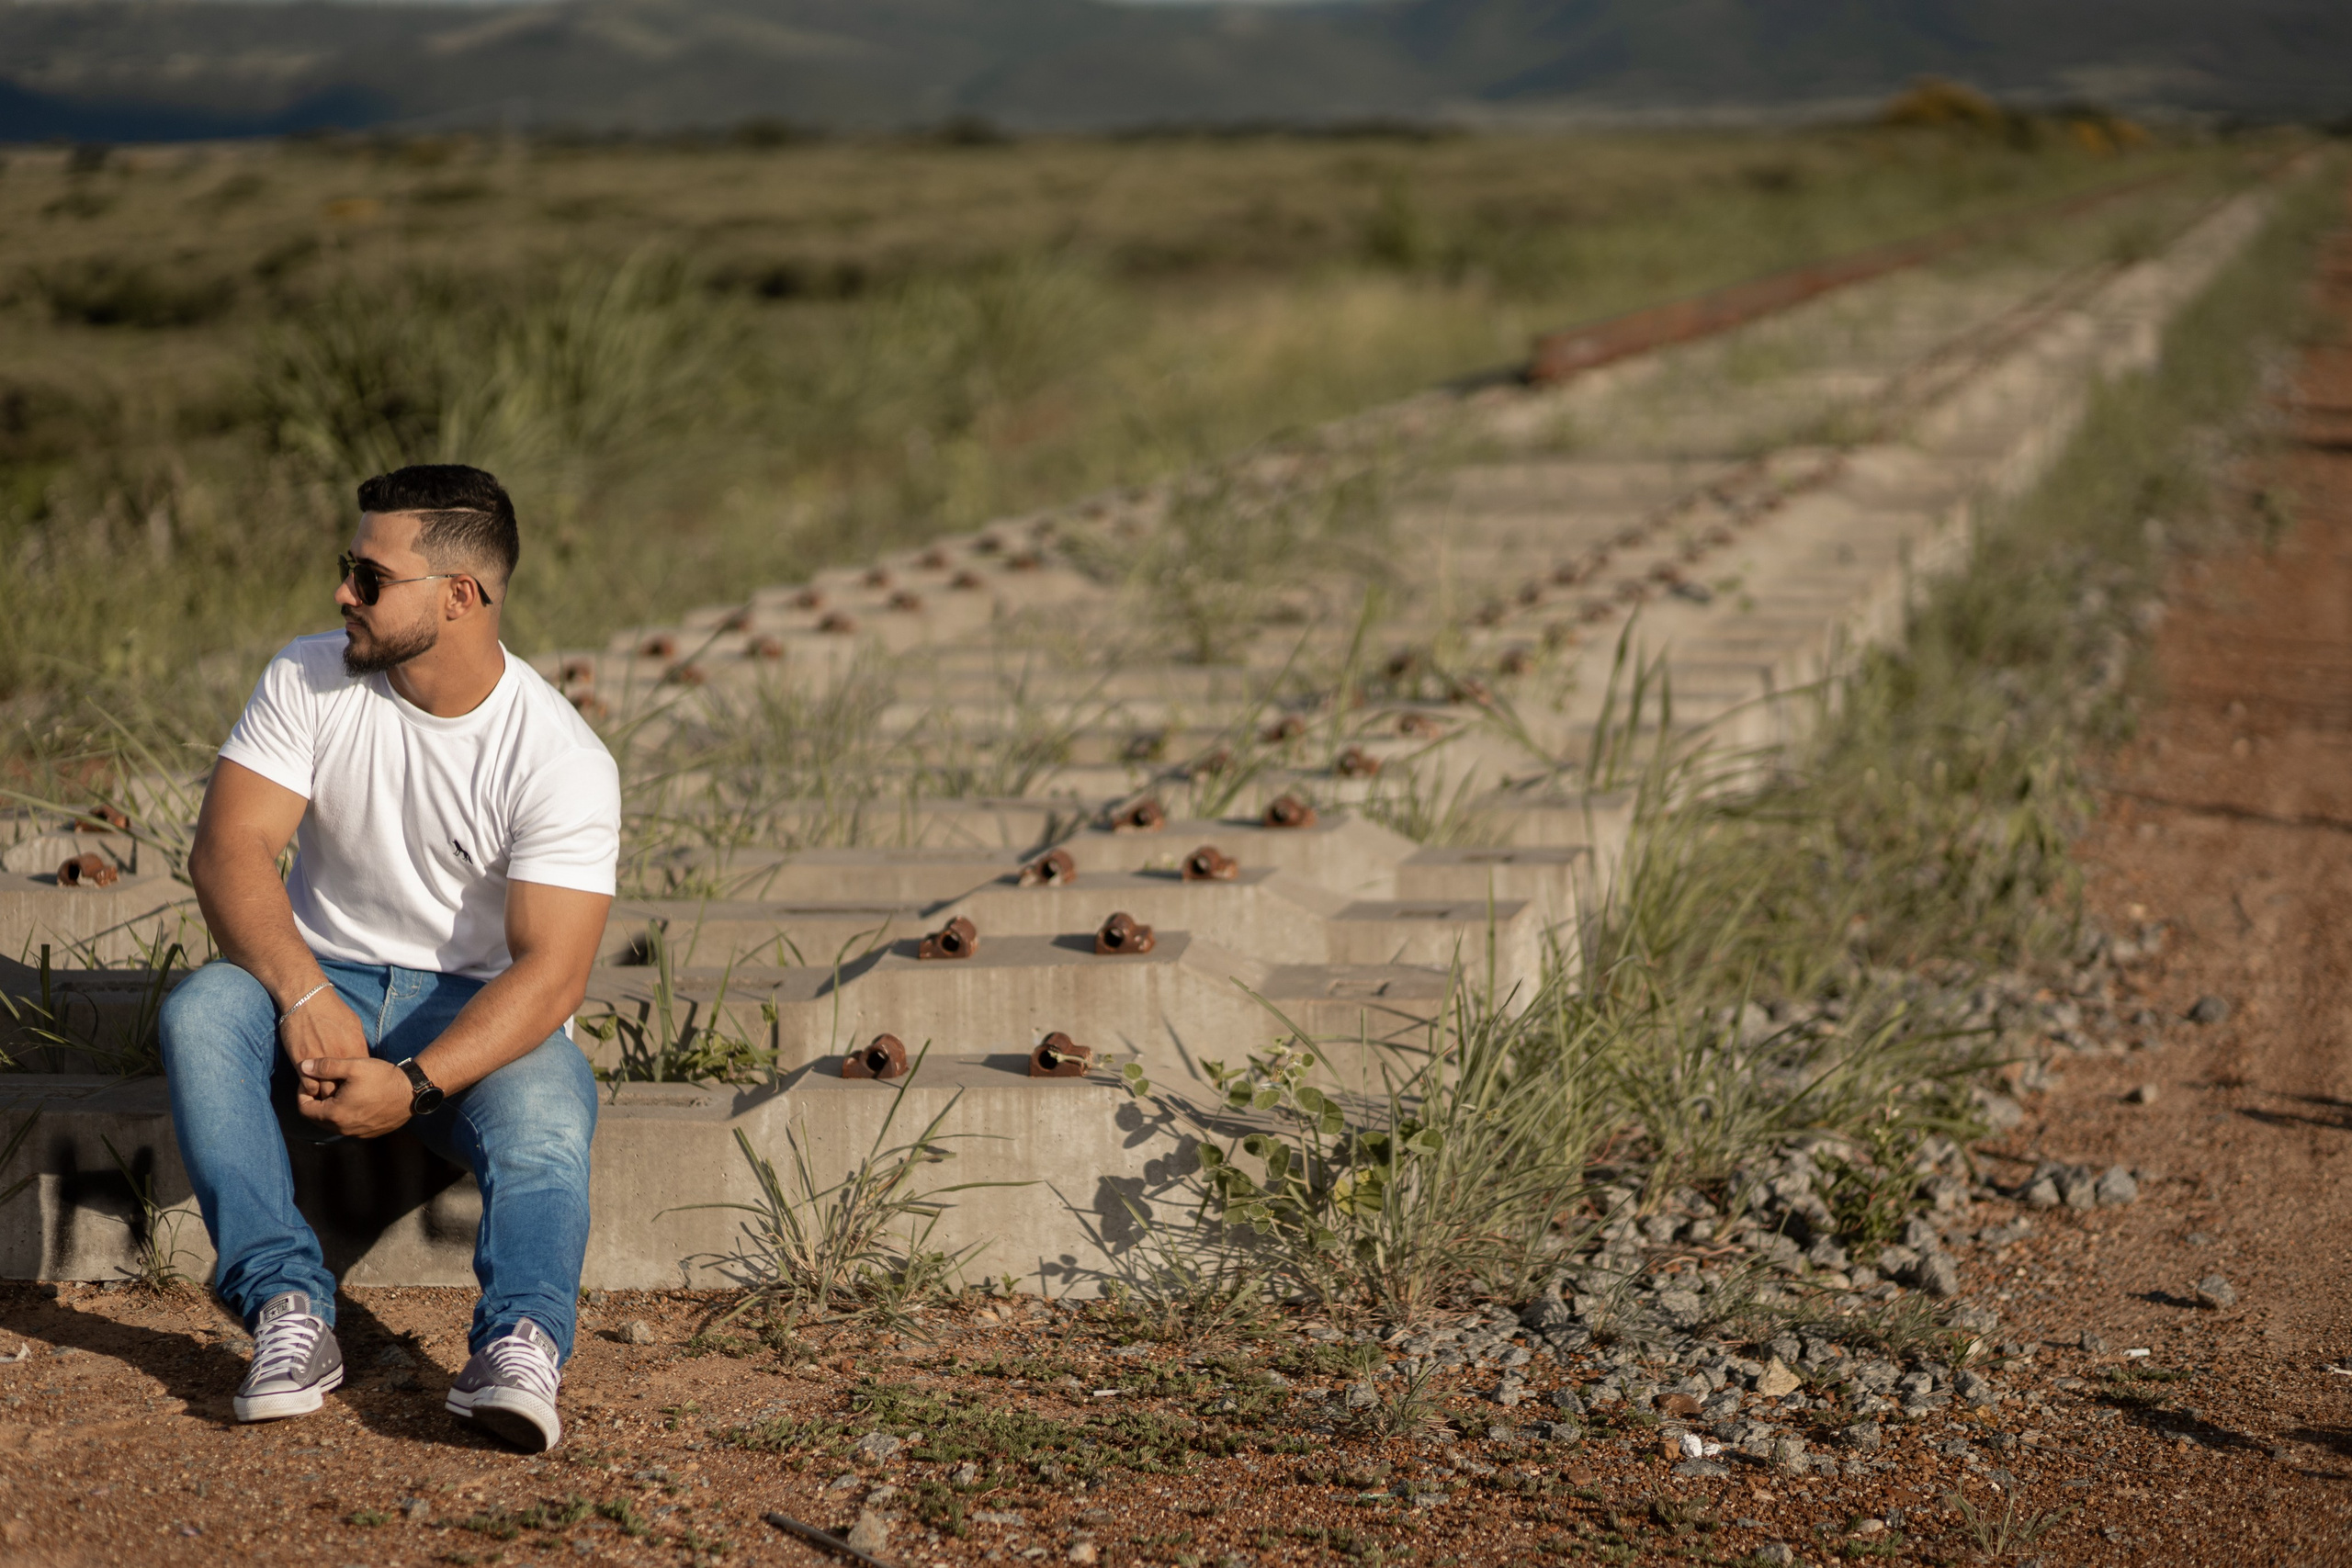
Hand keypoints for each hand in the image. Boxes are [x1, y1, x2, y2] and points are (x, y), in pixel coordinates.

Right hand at [280, 989, 369, 1097]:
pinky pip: (308, 1087)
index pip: (362, 1079)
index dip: (359, 1087)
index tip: (356, 1090)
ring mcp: (320, 1061)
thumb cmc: (332, 1010)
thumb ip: (359, 1046)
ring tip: (326, 1096)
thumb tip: (363, 1061)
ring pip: (326, 1092)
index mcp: (355, 1049)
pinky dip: (310, 1090)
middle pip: (345, 1089)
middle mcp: (339, 1058)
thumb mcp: (354, 1026)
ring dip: (326, 1096)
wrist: (307, 999)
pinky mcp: (301, 1062)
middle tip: (340, 1098)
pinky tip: (311, 1087)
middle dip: (343, 1095)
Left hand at [294, 1057, 413, 1138]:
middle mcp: (343, 1129)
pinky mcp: (369, 1133)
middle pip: (316, 1119)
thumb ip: (325, 1067)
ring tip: (339, 1091)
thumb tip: (303, 1066)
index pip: (304, 1109)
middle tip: (323, 1085)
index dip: (302, 1093)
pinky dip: (345, 1115)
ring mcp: (357, 1133)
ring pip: (332, 1124)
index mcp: (335, 1114)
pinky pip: (348, 1127)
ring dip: (330, 1109)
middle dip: (315, 1102)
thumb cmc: (382, 1078)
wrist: (412, 1092)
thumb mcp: (353, 1067)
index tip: (311, 1080)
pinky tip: (355, 1100)